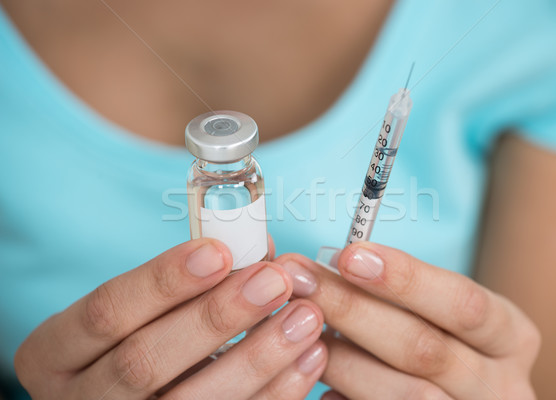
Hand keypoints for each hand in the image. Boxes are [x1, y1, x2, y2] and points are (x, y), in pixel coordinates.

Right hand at [15, 239, 326, 399]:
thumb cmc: (131, 342)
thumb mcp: (134, 313)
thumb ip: (183, 281)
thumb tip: (255, 245)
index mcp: (57, 354)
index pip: (105, 312)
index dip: (163, 281)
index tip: (218, 251)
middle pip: (146, 360)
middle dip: (216, 317)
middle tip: (274, 280)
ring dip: (257, 357)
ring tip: (305, 317)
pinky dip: (275, 393)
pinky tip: (307, 359)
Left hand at [276, 242, 540, 399]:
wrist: (463, 398)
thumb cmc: (444, 345)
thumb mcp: (447, 315)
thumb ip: (405, 294)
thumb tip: (333, 264)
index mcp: (511, 337)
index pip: (463, 302)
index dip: (405, 279)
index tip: (348, 255)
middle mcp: (501, 386)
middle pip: (424, 349)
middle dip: (353, 310)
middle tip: (301, 281)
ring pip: (405, 395)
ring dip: (342, 359)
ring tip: (298, 330)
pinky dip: (344, 397)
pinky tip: (316, 374)